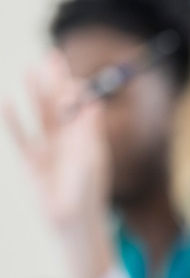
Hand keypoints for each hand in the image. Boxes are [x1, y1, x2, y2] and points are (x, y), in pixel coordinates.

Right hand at [4, 55, 114, 277]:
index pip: (81, 104)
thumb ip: (90, 130)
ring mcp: (48, 148)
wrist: (72, 220)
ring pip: (39, 114)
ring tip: (28, 69)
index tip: (71, 73)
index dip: (76, 88)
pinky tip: (4, 101)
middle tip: (49, 56)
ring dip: (33, 92)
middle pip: (58, 103)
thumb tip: (93, 101)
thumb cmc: (88, 190)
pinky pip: (19, 135)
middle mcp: (67, 138)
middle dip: (54, 81)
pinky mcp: (30, 161)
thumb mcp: (91, 157)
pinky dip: (11, 119)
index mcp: (87, 136)